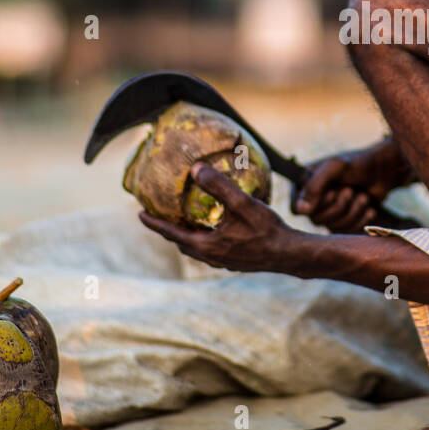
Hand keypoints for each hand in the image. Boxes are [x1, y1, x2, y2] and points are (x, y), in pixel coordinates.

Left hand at [138, 163, 295, 271]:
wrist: (289, 254)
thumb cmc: (266, 230)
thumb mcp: (241, 204)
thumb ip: (218, 186)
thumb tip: (195, 169)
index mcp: (206, 245)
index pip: (171, 233)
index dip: (154, 223)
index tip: (139, 214)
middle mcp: (211, 257)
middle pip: (181, 242)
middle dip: (168, 229)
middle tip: (158, 216)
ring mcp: (223, 261)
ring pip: (195, 248)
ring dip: (185, 235)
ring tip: (182, 221)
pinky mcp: (235, 261)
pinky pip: (209, 249)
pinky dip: (202, 238)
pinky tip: (212, 230)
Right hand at [291, 137, 412, 232]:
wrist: (383, 172)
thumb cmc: (357, 164)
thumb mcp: (334, 167)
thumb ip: (314, 186)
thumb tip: (301, 211)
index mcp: (303, 185)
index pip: (296, 209)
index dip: (314, 205)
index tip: (332, 193)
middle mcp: (313, 201)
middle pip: (316, 220)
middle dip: (339, 206)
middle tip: (350, 190)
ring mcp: (329, 213)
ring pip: (333, 227)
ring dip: (352, 212)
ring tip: (362, 196)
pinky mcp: (344, 222)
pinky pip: (347, 232)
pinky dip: (360, 220)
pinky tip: (369, 209)